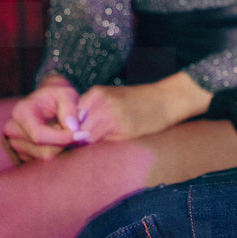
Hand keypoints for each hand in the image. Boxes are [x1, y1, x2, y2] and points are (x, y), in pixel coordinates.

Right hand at [2, 76, 86, 163]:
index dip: (62, 137)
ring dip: (63, 148)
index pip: (39, 135)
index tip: (81, 134)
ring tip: (70, 132)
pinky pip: (44, 161)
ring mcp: (16, 144)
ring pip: (46, 157)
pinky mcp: (24, 154)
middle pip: (43, 150)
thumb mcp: (66, 93)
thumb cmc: (58, 96)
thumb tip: (72, 128)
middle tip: (80, 132)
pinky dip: (58, 152)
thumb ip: (70, 107)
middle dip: (65, 143)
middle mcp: (13, 129)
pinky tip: (62, 139)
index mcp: (21, 112)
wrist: (49, 101)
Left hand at [67, 73, 212, 144]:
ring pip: (88, 137)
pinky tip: (110, 142)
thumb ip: (93, 109)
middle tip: (80, 144)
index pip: (71, 115)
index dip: (71, 127)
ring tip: (95, 144)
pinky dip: (102, 145)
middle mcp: (102, 103)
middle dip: (77, 138)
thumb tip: (74, 131)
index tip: (74, 134)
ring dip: (88, 143)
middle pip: (77, 128)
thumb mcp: (112, 96)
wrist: (165, 100)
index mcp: (97, 93)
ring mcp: (113, 116)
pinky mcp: (124, 130)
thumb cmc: (138, 100)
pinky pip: (103, 142)